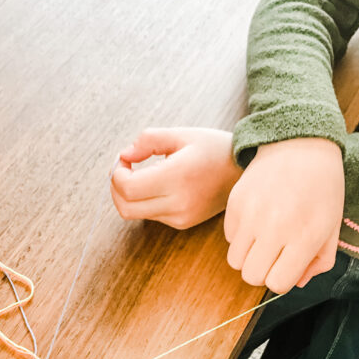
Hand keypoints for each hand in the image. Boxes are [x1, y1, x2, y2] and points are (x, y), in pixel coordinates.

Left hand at [111, 127, 242, 229]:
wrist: (243, 172)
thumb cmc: (213, 148)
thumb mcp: (181, 134)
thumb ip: (148, 140)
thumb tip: (124, 155)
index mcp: (177, 177)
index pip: (128, 188)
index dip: (117, 173)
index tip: (125, 159)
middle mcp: (178, 202)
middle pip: (125, 207)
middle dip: (116, 188)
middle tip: (124, 170)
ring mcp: (181, 217)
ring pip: (135, 214)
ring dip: (128, 195)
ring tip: (139, 175)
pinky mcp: (183, 223)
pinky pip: (151, 216)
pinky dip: (144, 202)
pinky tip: (156, 186)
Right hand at [224, 137, 343, 293]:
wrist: (301, 145)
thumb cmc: (322, 188)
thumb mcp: (332, 226)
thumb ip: (319, 261)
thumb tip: (297, 282)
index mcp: (304, 237)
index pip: (278, 283)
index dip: (282, 279)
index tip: (288, 265)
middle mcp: (274, 229)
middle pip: (251, 276)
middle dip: (263, 271)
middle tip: (274, 255)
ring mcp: (251, 216)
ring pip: (235, 261)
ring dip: (249, 256)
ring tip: (263, 239)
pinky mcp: (235, 204)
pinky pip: (229, 238)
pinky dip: (240, 237)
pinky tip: (256, 220)